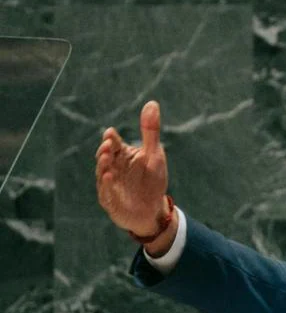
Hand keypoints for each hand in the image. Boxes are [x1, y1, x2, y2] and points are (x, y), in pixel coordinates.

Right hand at [95, 100, 171, 240]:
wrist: (152, 209)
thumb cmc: (152, 180)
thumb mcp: (154, 155)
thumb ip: (150, 131)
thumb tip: (152, 103)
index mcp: (121, 155)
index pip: (113, 144)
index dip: (111, 139)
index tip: (111, 133)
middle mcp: (112, 168)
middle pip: (105, 156)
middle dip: (105, 150)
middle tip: (108, 144)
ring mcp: (109, 184)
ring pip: (102, 173)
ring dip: (103, 165)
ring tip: (106, 158)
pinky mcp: (111, 200)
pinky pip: (106, 192)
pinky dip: (107, 185)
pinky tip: (110, 177)